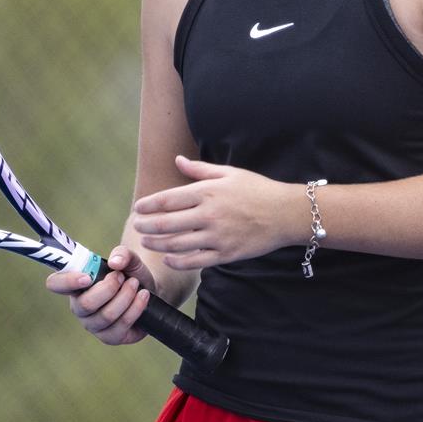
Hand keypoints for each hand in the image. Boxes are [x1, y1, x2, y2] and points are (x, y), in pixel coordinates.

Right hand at [45, 245, 156, 346]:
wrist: (149, 291)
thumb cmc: (130, 274)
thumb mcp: (129, 259)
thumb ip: (122, 254)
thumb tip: (115, 263)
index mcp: (75, 285)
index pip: (55, 284)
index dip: (67, 281)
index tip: (87, 277)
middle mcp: (80, 307)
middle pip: (86, 304)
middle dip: (109, 288)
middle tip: (122, 277)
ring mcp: (93, 325)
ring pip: (106, 315)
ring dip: (126, 296)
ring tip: (136, 284)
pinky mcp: (110, 337)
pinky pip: (121, 325)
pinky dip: (136, 308)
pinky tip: (143, 296)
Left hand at [131, 155, 295, 270]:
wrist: (285, 214)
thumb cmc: (257, 189)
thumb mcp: (229, 173)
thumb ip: (199, 169)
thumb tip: (177, 160)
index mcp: (208, 191)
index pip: (167, 200)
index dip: (147, 205)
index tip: (138, 208)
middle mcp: (209, 214)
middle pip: (166, 223)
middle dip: (146, 226)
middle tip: (136, 226)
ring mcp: (217, 236)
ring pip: (176, 244)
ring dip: (157, 244)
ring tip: (147, 242)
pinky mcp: (225, 254)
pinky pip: (194, 261)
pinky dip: (177, 261)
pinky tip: (168, 258)